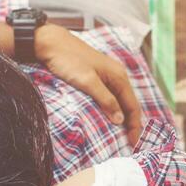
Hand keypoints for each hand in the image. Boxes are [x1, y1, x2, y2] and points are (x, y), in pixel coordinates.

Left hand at [37, 25, 143, 144]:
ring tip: (120, 135)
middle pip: (128, 104)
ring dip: (121, 117)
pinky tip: (108, 118)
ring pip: (119, 100)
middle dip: (131, 123)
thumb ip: (105, 100)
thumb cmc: (68, 59)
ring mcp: (107, 75)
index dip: (135, 125)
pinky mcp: (96, 76)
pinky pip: (110, 96)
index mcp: (119, 76)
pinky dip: (112, 109)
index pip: (133, 105)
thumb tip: (120, 120)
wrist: (50, 42)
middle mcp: (117, 75)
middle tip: (129, 143)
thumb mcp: (87, 81)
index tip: (133, 143)